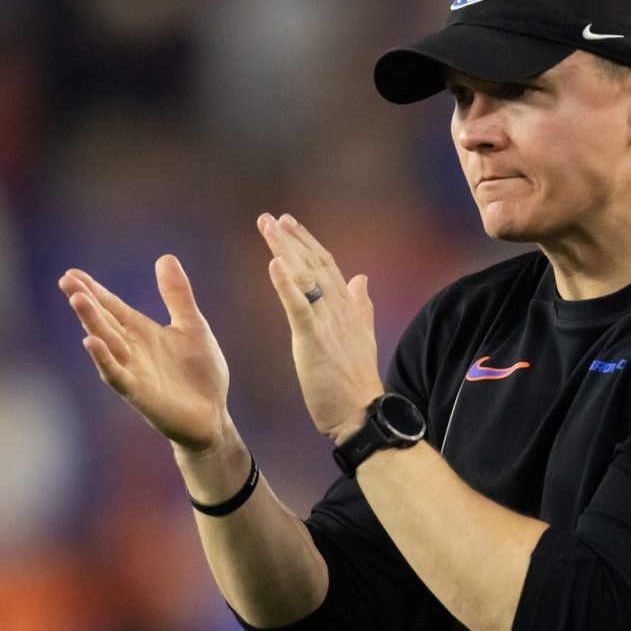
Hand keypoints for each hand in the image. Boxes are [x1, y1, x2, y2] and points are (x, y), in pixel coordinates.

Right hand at [59, 258, 230, 451]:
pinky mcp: (139, 393)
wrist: (213, 415)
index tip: (72, 273)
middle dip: (86, 302)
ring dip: (92, 323)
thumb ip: (177, 295)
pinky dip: (104, 359)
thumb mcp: (192, 326)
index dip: (94, 290)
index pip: (112, 307)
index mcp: (142, 331)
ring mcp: (132, 371)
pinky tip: (91, 342)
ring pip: (106, 343)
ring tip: (77, 300)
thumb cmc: (200, 373)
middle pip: (104, 321)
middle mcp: (131, 349)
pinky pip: (117, 374)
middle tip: (67, 281)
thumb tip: (165, 257)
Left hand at [258, 213, 383, 440]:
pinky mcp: (313, 340)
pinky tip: (274, 264)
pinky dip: (286, 284)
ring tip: (268, 228)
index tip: (290, 223)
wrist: (362, 413)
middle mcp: (339, 308)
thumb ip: (360, 305)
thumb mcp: (362, 336)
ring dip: (285, 250)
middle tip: (270, 218)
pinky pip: (298, 306)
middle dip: (292, 238)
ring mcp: (327, 323)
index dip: (307, 242)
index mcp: (347, 307)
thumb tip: (361, 278)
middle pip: (313, 263)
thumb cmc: (356, 381)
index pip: (327, 265)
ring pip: (305, 277)